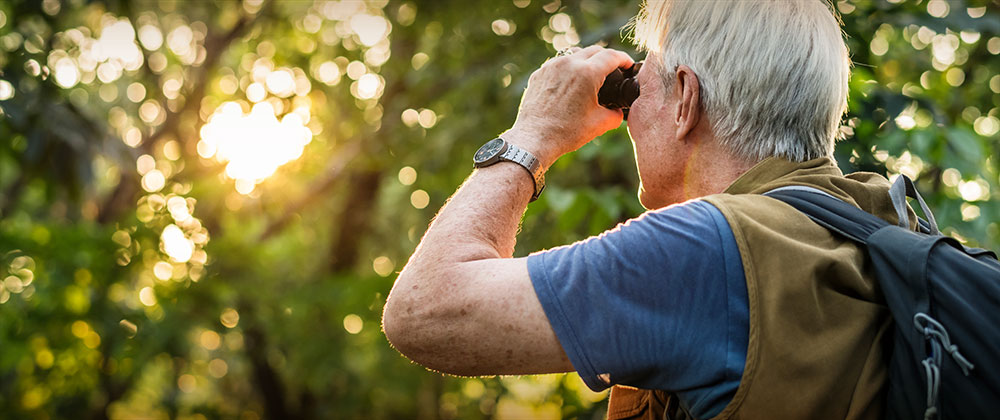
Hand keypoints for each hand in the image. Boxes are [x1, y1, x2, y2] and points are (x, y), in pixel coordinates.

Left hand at [505, 45, 633, 168]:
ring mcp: (551, 67)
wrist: (535, 139)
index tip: (628, 64)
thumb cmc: (566, 133)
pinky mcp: (539, 74)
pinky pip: (558, 64)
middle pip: (594, 50)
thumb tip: (618, 110)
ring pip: (574, 53)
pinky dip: (568, 68)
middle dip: (607, 57)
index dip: (624, 59)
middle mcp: (568, 64)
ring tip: (591, 73)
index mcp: (587, 73)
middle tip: (613, 69)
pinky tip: (571, 82)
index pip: (611, 56)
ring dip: (586, 59)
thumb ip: (616, 114)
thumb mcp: (600, 124)